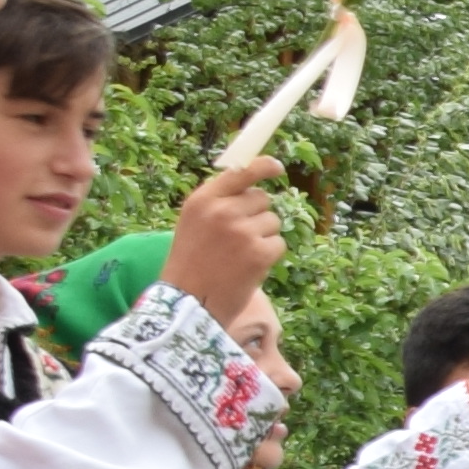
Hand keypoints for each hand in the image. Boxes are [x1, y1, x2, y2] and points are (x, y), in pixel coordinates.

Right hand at [161, 154, 290, 329]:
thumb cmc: (191, 263)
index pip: (240, 172)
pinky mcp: (260, 253)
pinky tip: (248, 267)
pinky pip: (279, 244)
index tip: (277, 167)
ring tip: (239, 255)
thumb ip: (218, 202)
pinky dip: (269, 256)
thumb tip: (253, 184)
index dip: (263, 167)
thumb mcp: (194, 222)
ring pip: (273, 221)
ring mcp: (243, 231)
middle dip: (257, 215)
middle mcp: (223, 211)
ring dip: (263, 237)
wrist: (189, 302)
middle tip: (238, 238)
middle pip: (262, 199)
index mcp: (203, 200)